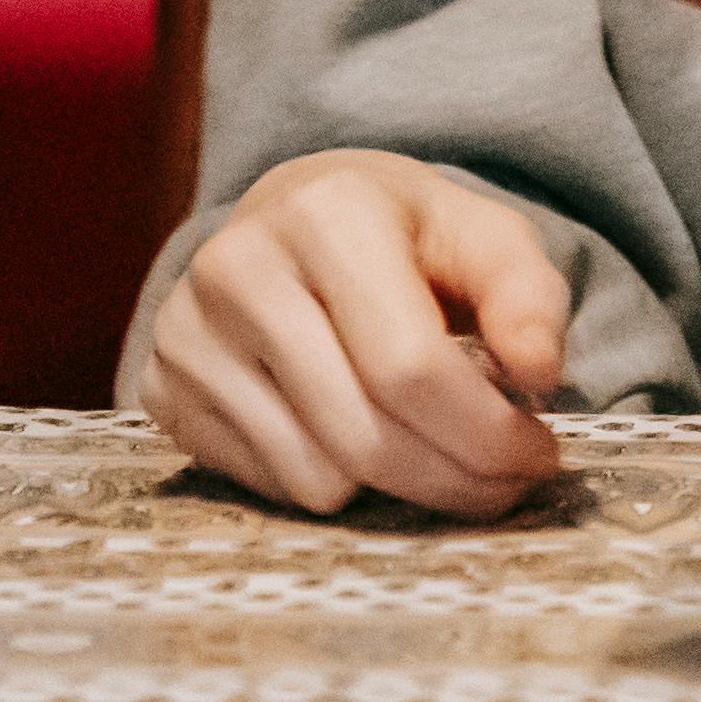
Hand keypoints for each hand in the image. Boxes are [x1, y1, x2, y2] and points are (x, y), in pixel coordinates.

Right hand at [133, 147, 571, 517]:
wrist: (289, 217)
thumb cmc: (401, 234)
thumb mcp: (483, 235)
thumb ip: (527, 296)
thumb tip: (539, 375)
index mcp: (325, 213)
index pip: (410, 367)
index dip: (488, 432)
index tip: (540, 454)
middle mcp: (238, 269)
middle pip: (365, 437)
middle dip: (455, 477)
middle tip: (505, 478)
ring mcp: (186, 336)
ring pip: (318, 478)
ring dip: (397, 484)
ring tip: (427, 437)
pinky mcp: (161, 393)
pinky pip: (271, 488)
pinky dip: (334, 479)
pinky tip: (354, 430)